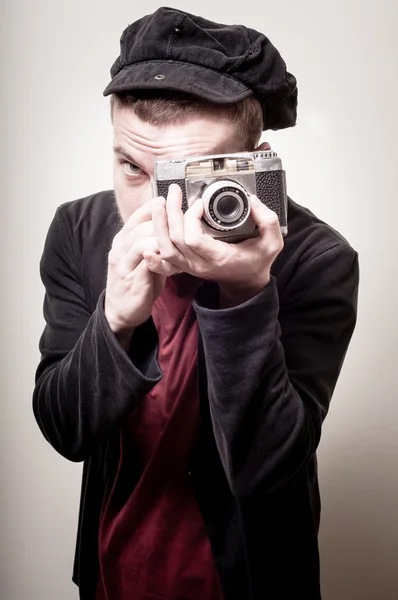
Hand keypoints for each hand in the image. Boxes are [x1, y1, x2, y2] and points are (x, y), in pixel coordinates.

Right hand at [104, 198, 179, 345]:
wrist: (121, 311)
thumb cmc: (136, 282)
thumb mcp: (141, 258)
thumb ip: (151, 242)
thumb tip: (170, 226)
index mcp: (122, 241)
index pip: (136, 217)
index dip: (152, 207)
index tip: (168, 199)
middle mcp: (119, 249)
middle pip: (140, 226)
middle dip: (162, 218)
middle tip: (181, 213)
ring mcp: (123, 264)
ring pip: (142, 241)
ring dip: (163, 236)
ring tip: (181, 232)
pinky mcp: (132, 279)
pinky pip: (147, 262)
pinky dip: (161, 256)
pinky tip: (175, 254)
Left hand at [143, 184, 283, 304]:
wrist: (246, 283)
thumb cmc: (257, 262)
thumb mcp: (272, 243)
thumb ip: (268, 221)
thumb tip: (253, 200)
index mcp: (219, 258)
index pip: (194, 240)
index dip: (192, 219)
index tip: (201, 203)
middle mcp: (201, 264)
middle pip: (174, 241)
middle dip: (170, 214)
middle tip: (174, 193)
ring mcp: (190, 266)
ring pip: (164, 249)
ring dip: (159, 225)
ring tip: (159, 203)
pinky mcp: (185, 265)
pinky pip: (163, 260)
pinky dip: (153, 248)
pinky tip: (147, 235)